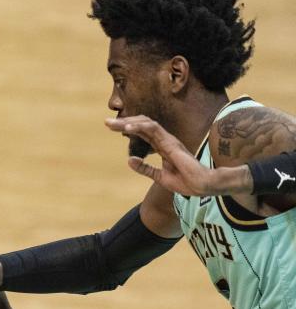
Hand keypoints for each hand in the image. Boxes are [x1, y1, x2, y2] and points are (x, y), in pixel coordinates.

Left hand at [105, 116, 247, 195]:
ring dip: (128, 122)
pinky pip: (153, 130)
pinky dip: (139, 127)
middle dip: (124, 122)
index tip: (111, 127)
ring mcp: (168, 140)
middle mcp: (165, 140)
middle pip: (142, 125)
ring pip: (146, 124)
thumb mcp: (159, 177)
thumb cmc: (186, 182)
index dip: (128, 128)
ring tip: (112, 124)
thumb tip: (129, 160)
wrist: (201, 186)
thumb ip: (145, 168)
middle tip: (106, 123)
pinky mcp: (171, 142)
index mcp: (163, 146)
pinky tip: (127, 128)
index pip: (143, 132)